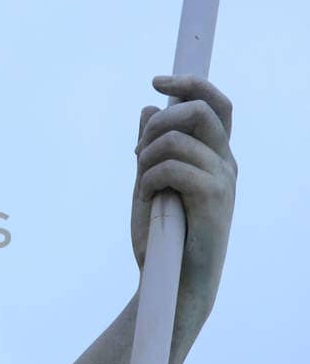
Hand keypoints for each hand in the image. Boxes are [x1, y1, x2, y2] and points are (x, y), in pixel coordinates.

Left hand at [131, 74, 236, 330]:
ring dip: (146, 156)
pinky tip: (148, 200)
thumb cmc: (164, 237)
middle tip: (138, 153)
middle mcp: (226, 163)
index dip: (190, 83)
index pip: (216, 104)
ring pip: (177, 137)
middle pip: (199, 109)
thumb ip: (152, 149)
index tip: (157, 81)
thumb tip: (149, 108)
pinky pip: (170, 167)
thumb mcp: (150, 184)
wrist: (173, 282)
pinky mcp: (212, 197)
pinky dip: (148, 179)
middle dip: (158, 121)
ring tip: (141, 183)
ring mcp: (223, 179)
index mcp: (216, 157)